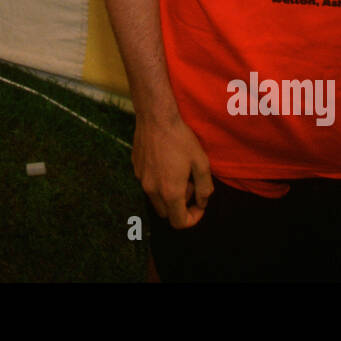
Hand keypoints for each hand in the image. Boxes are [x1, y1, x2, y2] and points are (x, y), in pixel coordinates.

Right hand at [133, 110, 212, 227]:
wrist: (155, 117)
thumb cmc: (180, 139)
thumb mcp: (201, 162)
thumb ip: (205, 187)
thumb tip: (202, 201)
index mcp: (170, 192)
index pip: (179, 222)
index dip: (192, 218)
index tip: (199, 204)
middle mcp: (152, 190)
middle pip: (166, 214)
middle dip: (180, 206)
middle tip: (189, 184)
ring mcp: (141, 179)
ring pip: (155, 199)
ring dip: (168, 194)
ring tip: (177, 171)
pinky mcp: (136, 168)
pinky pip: (147, 183)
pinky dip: (158, 181)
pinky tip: (165, 161)